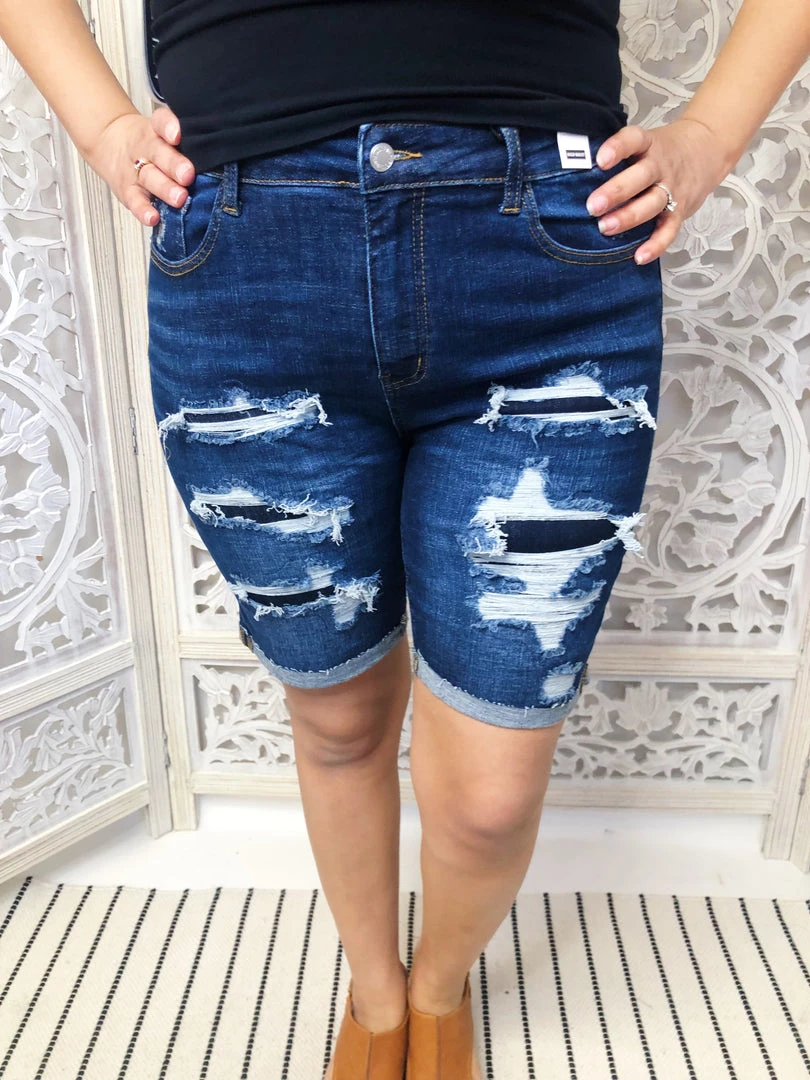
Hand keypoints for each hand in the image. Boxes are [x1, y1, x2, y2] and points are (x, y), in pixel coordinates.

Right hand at [82, 106, 194, 226]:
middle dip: (174, 164)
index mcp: (157, 130)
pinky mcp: (127, 191)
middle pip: (158, 153)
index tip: (178, 134)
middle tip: (188, 175)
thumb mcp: (164, 134)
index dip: (168, 126)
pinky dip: (143, 210)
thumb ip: (189, 143)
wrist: (112, 143)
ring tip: (180, 198)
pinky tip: (153, 218)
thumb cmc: (154, 143)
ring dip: (165, 189)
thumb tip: (221, 154)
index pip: (161, 122)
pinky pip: (135, 201)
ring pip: (149, 178)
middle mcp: (145, 148)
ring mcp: (135, 171)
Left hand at [588, 118, 732, 264]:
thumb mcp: (645, 143)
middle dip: (616, 192)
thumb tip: (575, 174)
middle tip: (592, 206)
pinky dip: (656, 245)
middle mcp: (661, 166)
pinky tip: (639, 256)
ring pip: (651, 204)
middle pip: (640, 177)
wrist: (707, 150)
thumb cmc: (662, 151)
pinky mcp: (680, 211)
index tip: (600, 160)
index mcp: (649, 145)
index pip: (634, 140)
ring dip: (628, 217)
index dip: (618, 148)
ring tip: (605, 228)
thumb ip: (619, 155)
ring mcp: (672, 189)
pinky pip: (669, 230)